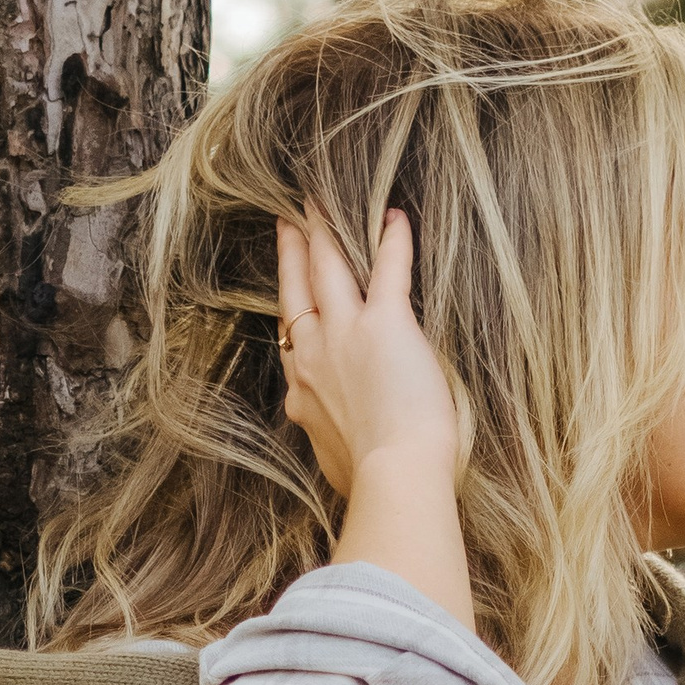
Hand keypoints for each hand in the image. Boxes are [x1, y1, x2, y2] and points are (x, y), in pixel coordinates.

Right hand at [277, 208, 458, 496]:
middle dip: (295, 252)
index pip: (292, 335)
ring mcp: (344, 335)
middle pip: (297, 290)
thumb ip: (328, 433)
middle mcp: (312, 355)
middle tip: (291, 221)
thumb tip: (337, 438)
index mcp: (301, 390)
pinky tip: (395, 217)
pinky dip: (393, 241)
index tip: (288, 282)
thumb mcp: (331, 456)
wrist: (393, 477)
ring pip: (328, 269)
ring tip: (320, 203)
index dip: (290, 302)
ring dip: (325, 233)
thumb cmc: (372, 481)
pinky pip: (388, 269)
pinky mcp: (384, 324)